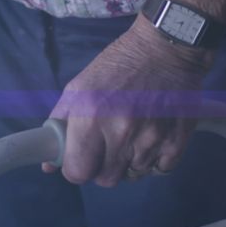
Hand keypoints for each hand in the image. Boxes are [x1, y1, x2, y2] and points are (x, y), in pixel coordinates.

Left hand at [44, 17, 212, 186]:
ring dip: (129, 162)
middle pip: (106, 179)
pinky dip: (154, 160)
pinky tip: (151, 138)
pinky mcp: (177, 141)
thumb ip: (60, 124)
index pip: (77, 171)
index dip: (76, 168)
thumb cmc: (117, 65)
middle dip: (102, 167)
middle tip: (105, 147)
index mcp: (90, 116)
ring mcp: (151, 138)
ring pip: (133, 175)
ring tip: (131, 137)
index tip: (80, 158)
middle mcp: (120, 131)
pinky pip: (160, 169)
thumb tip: (48, 165)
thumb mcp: (79, 86)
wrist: (165, 47)